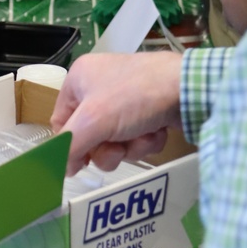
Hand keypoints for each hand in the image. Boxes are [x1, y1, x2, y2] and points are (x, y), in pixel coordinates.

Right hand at [50, 51, 183, 173]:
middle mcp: (100, 86)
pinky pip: (136, 136)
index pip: (61, 121)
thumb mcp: (93, 121)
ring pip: (116, 140)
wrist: (186, 88)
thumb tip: (61, 168)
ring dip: (130, 146)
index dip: (71, 145)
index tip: (83, 163)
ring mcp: (125, 98)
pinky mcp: (148, 110)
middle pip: (90, 136)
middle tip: (118, 148)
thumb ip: (69, 147)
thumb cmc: (133, 97)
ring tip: (142, 134)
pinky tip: (157, 130)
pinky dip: (146, 139)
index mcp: (79, 79)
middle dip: (108, 148)